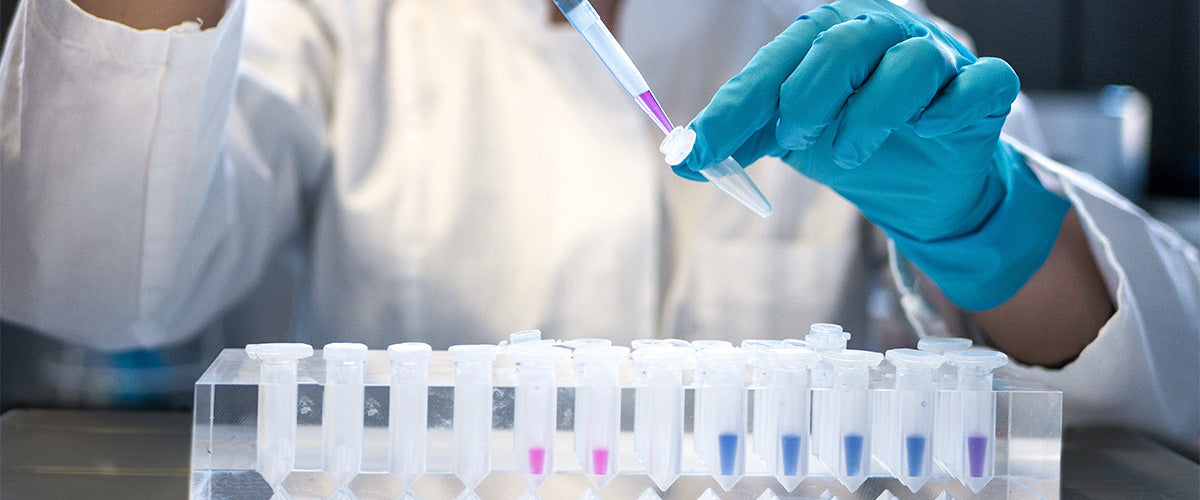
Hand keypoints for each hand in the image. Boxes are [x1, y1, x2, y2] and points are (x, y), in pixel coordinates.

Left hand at [675, 0, 1069, 309]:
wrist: (922, 184)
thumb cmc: (854, 140)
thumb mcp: (790, 140)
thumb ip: (741, 139)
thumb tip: (682, 156)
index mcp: (830, 38)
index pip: (777, 62)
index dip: (735, 107)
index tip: (698, 149)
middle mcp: (883, 35)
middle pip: (843, 44)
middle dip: (807, 98)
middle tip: (795, 140)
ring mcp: (938, 59)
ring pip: (911, 63)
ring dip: (870, 115)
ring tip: (846, 156)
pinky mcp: (981, 90)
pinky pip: (980, 83)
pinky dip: (950, 108)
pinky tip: (928, 129)